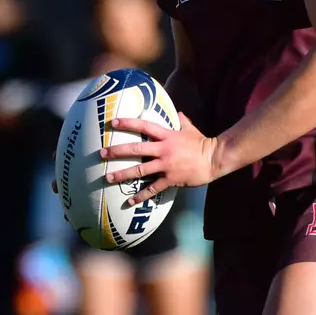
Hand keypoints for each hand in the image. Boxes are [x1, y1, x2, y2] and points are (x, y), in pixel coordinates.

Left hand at [101, 112, 219, 203]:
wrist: (214, 159)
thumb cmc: (202, 143)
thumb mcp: (191, 129)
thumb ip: (183, 121)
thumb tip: (179, 113)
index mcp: (167, 136)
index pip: (144, 126)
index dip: (128, 123)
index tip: (113, 122)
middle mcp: (163, 150)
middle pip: (136, 149)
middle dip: (117, 151)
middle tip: (101, 153)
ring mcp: (166, 165)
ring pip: (140, 170)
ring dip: (123, 174)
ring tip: (108, 177)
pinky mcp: (170, 179)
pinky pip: (153, 189)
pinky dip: (140, 196)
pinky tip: (130, 201)